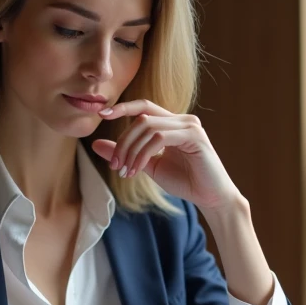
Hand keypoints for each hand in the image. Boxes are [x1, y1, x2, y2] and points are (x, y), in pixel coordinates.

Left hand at [92, 100, 239, 210]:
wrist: (210, 197)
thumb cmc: (184, 181)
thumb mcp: (147, 166)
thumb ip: (126, 153)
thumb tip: (96, 144)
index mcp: (172, 123)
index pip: (144, 107)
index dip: (122, 107)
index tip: (101, 114)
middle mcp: (182, 119)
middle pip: (141, 118)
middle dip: (123, 142)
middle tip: (115, 165)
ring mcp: (190, 126)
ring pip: (148, 127)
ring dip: (131, 151)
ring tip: (126, 171)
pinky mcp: (195, 136)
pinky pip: (159, 138)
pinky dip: (143, 154)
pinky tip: (138, 169)